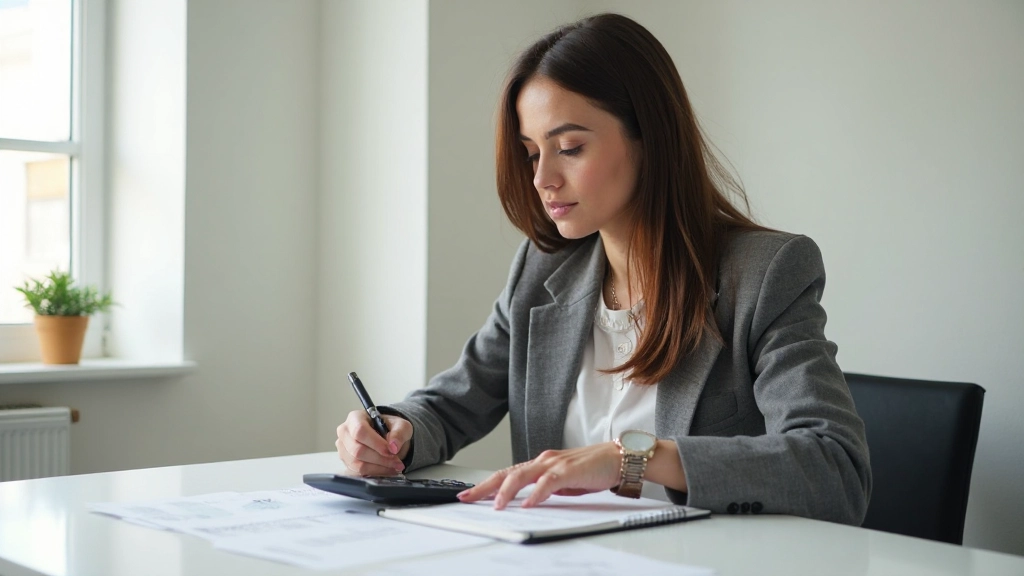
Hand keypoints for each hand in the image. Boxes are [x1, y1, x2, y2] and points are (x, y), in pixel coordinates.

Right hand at [336, 410, 412, 475]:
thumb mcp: (401, 425)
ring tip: (395, 467)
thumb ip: (399, 433)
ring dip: (378, 468)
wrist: (387, 437)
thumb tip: (393, 446)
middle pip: (357, 450)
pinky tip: (387, 470)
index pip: (360, 431)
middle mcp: (345, 432)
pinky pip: (357, 472)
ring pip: (356, 463)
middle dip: (380, 458)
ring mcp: (343, 448)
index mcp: (355, 418)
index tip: (391, 451)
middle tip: (397, 462)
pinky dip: (374, 473)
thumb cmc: (391, 428)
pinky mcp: (346, 462)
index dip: (376, 443)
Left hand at [457, 443, 621, 508]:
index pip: (507, 474)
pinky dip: (537, 493)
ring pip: (523, 475)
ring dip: (507, 491)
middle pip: (507, 473)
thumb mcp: (563, 482)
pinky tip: (529, 503)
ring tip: (496, 505)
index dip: (486, 484)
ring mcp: (555, 464)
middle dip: (485, 487)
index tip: (468, 495)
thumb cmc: (593, 468)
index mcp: (540, 464)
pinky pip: (549, 482)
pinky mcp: (569, 470)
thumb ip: (546, 488)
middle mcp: (543, 461)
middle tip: (467, 498)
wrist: (618, 458)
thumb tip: (531, 501)